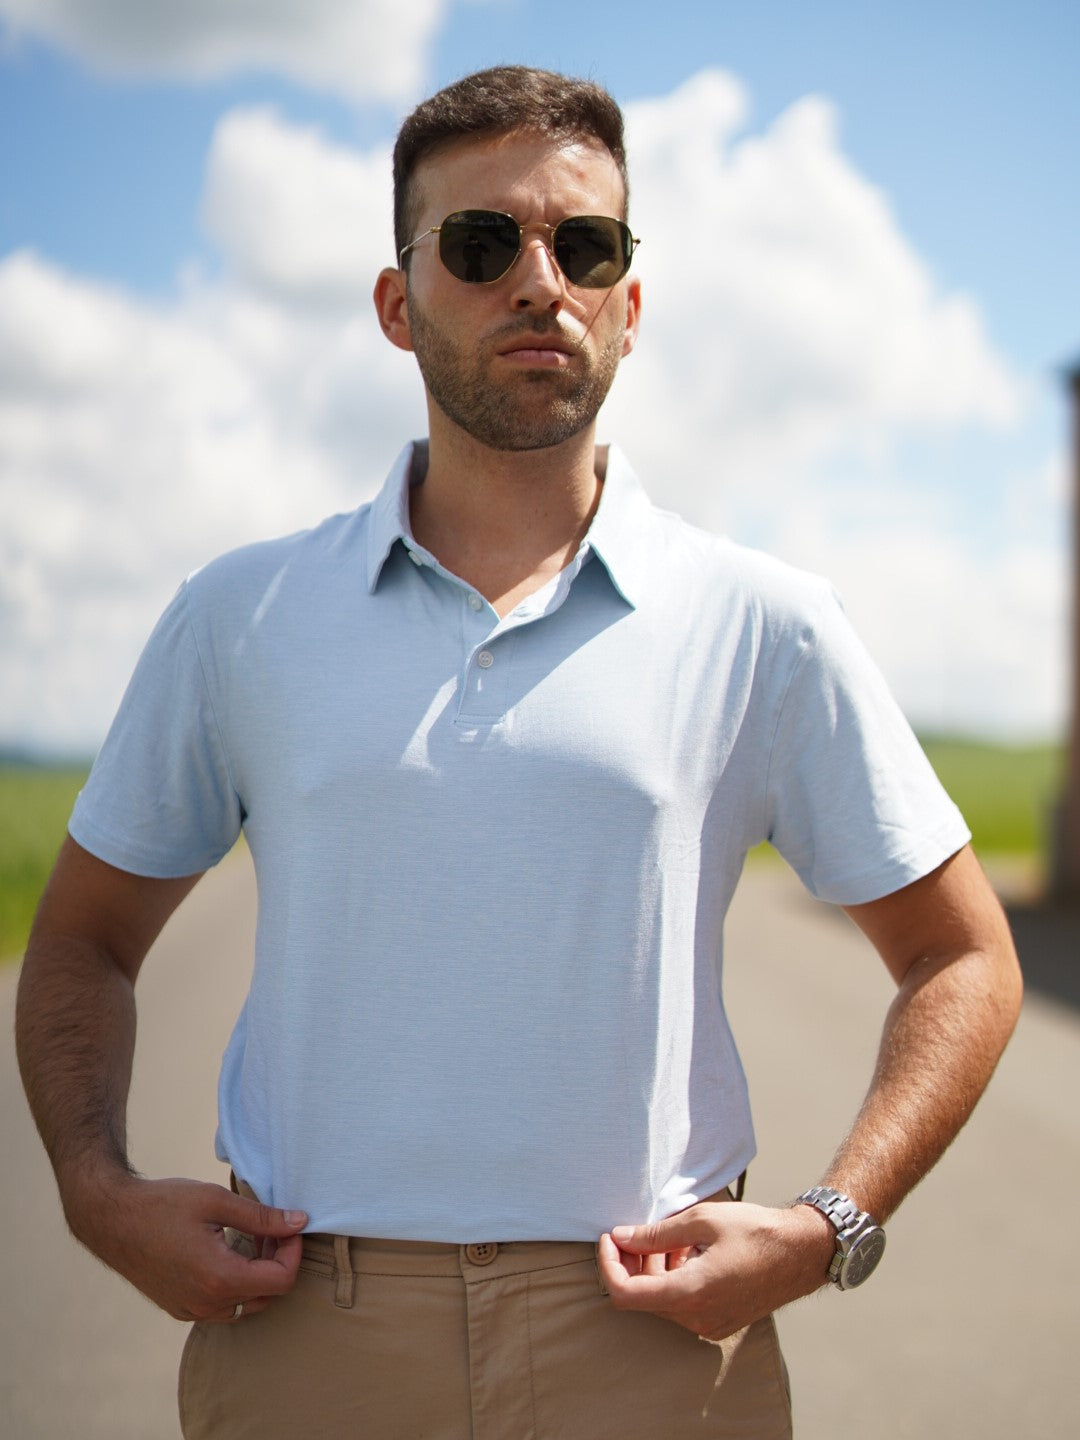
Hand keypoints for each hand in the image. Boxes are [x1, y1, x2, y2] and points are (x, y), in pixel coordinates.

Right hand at [68, 1172, 308, 1322]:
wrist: (111, 1220)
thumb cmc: (162, 1205)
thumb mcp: (216, 1201)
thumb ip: (262, 1217)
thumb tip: (299, 1222)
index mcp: (220, 1279)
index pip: (281, 1280)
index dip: (294, 1252)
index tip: (290, 1226)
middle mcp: (206, 1304)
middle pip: (267, 1294)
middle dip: (277, 1260)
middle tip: (270, 1227)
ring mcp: (191, 1311)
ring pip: (246, 1304)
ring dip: (258, 1274)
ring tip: (251, 1236)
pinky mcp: (179, 1308)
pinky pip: (222, 1306)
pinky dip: (236, 1283)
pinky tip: (228, 1250)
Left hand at [598, 1199, 833, 1341]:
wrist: (802, 1252)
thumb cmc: (756, 1231)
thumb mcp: (701, 1221)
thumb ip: (656, 1234)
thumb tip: (621, 1237)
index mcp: (690, 1293)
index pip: (625, 1294)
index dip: (609, 1264)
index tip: (610, 1237)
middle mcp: (696, 1318)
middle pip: (642, 1295)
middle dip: (632, 1261)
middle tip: (638, 1229)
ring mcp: (709, 1325)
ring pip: (661, 1300)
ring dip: (654, 1269)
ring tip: (670, 1237)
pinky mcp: (719, 1323)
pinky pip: (681, 1305)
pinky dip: (673, 1279)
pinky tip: (687, 1252)